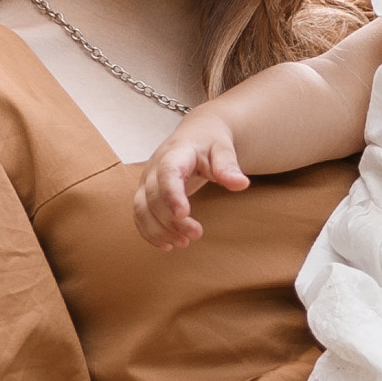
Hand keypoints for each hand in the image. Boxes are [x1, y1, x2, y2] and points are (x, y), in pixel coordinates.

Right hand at [134, 108, 248, 249]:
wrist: (196, 135)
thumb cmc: (210, 142)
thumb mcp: (223, 149)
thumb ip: (228, 166)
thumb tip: (241, 184)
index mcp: (175, 153)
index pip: (167, 172)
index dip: (171, 194)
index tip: (183, 214)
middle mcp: (155, 167)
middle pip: (154, 196)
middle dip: (171, 219)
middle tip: (196, 234)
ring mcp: (147, 181)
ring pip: (142, 208)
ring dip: (159, 230)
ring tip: (183, 243)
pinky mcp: (145, 193)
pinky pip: (140, 215)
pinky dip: (150, 232)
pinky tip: (168, 245)